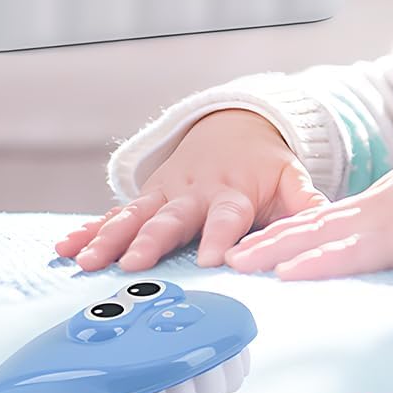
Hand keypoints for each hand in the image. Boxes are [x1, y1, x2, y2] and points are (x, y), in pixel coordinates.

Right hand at [55, 109, 324, 271]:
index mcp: (233, 192)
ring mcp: (165, 194)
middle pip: (172, 218)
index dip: (223, 237)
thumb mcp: (291, 178)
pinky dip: (90, 230)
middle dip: (152, 240)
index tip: (217, 260)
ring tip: (88, 262)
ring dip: (111, 239)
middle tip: (134, 264)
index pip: (228, 216)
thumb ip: (306, 203)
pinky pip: (114, 214)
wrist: (234, 128)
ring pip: (135, 217)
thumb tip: (327, 223)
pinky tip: (65, 248)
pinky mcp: (146, 197)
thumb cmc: (265, 167)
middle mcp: (195, 193)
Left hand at [224, 132, 392, 279]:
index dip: (297, 230)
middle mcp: (378, 209)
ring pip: (317, 237)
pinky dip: (316, 263)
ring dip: (274, 250)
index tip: (268, 240)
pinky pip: (350, 254)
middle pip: (313, 226)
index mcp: (390, 202)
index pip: (334, 220)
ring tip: (238, 263)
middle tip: (233, 256)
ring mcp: (385, 221)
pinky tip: (286, 273)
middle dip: (270, 240)